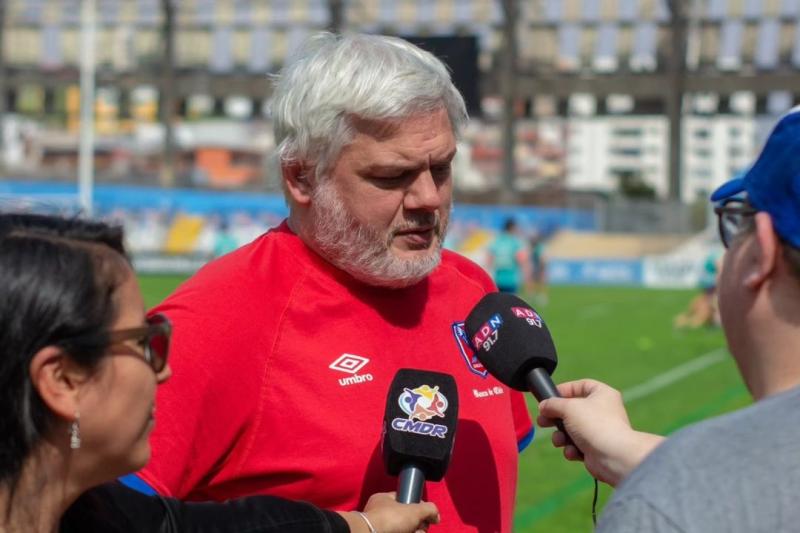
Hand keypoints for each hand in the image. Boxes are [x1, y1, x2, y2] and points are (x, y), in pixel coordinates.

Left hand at [340, 492, 439, 532]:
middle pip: (407, 520)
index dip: (418, 508)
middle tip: (418, 529)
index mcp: (383, 500)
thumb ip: (429, 510)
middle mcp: (380, 514)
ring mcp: (380, 529)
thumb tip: (436, 517)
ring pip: (405, 531)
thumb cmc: (389, 519)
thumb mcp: (415, 510)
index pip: (405, 501)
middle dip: (417, 526)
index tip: (424, 516)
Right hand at [537, 379, 664, 486]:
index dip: (564, 390)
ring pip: (572, 429)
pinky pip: (577, 445)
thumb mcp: (568, 407)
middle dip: (556, 418)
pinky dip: (572, 448)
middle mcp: (603, 411)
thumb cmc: (594, 424)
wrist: (614, 456)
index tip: (549, 397)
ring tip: (559, 440)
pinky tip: (573, 451)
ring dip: (561, 436)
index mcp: (602, 394)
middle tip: (542, 421)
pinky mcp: (596, 448)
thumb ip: (552, 404)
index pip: (581, 385)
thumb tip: (543, 406)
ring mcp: (599, 430)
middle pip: (572, 410)